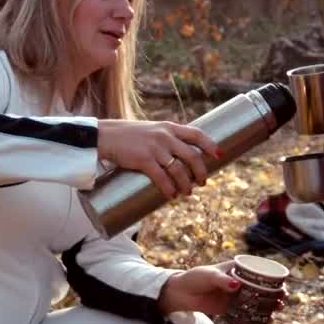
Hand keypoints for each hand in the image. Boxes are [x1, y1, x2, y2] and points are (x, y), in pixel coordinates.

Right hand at [97, 120, 219, 198]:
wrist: (105, 136)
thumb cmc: (127, 136)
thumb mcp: (151, 131)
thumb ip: (165, 139)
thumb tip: (179, 156)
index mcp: (169, 127)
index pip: (197, 134)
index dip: (210, 145)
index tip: (218, 155)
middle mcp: (165, 136)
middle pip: (192, 156)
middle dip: (200, 172)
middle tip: (202, 182)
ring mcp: (155, 148)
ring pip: (179, 170)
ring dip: (186, 184)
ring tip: (187, 193)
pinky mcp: (144, 160)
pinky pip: (162, 178)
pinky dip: (169, 189)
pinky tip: (172, 195)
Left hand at [157, 261, 287, 316]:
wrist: (182, 294)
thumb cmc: (195, 278)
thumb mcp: (208, 276)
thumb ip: (222, 280)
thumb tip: (236, 286)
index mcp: (236, 268)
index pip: (257, 269)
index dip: (271, 274)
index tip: (281, 281)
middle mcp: (239, 281)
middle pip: (261, 285)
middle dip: (274, 291)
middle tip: (282, 297)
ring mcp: (236, 295)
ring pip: (257, 299)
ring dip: (269, 303)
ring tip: (278, 308)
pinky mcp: (231, 308)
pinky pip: (247, 311)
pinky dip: (257, 315)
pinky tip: (266, 320)